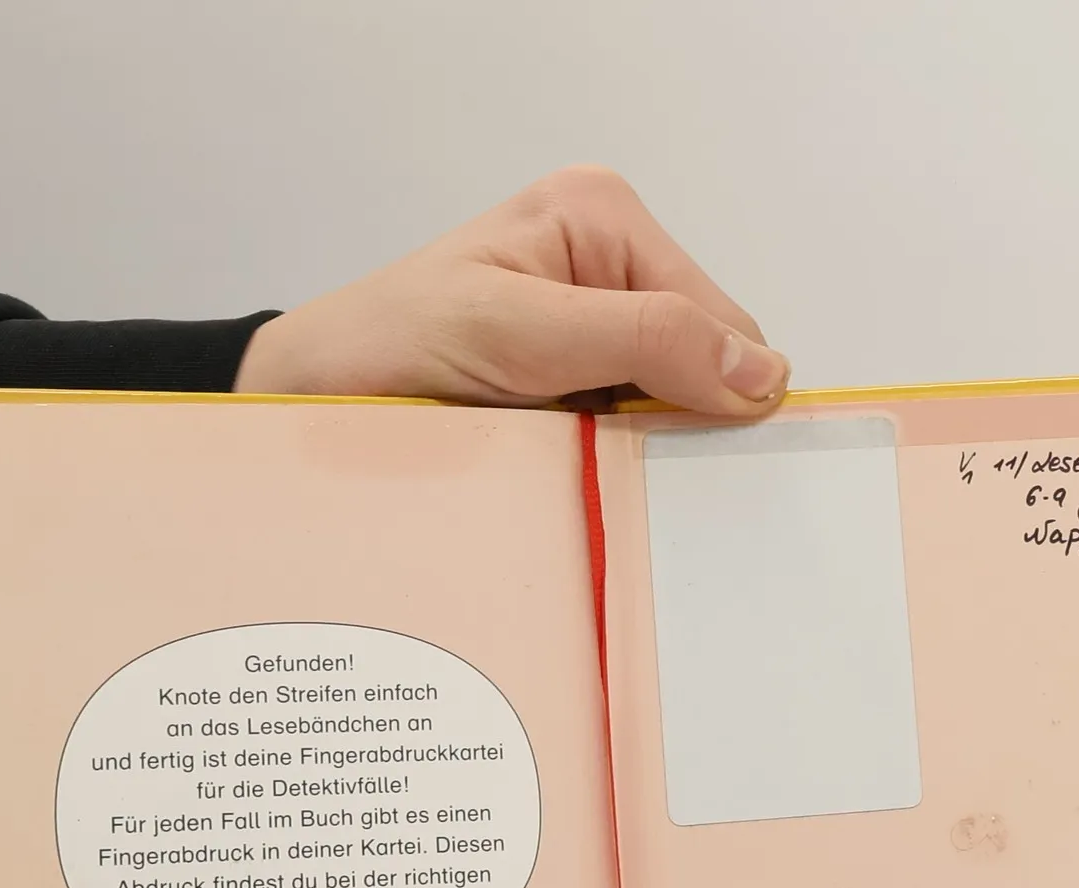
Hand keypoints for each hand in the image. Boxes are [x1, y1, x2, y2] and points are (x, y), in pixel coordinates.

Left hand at [235, 166, 789, 417]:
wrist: (314, 398)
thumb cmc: (395, 347)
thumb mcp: (521, 331)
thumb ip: (642, 338)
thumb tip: (763, 373)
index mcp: (605, 218)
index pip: (720, 319)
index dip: (717, 393)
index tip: (672, 456)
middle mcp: (611, 266)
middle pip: (704, 366)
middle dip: (676, 423)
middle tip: (617, 466)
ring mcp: (595, 334)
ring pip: (674, 413)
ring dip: (643, 454)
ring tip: (588, 472)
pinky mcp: (574, 390)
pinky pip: (632, 439)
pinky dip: (617, 466)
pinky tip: (582, 478)